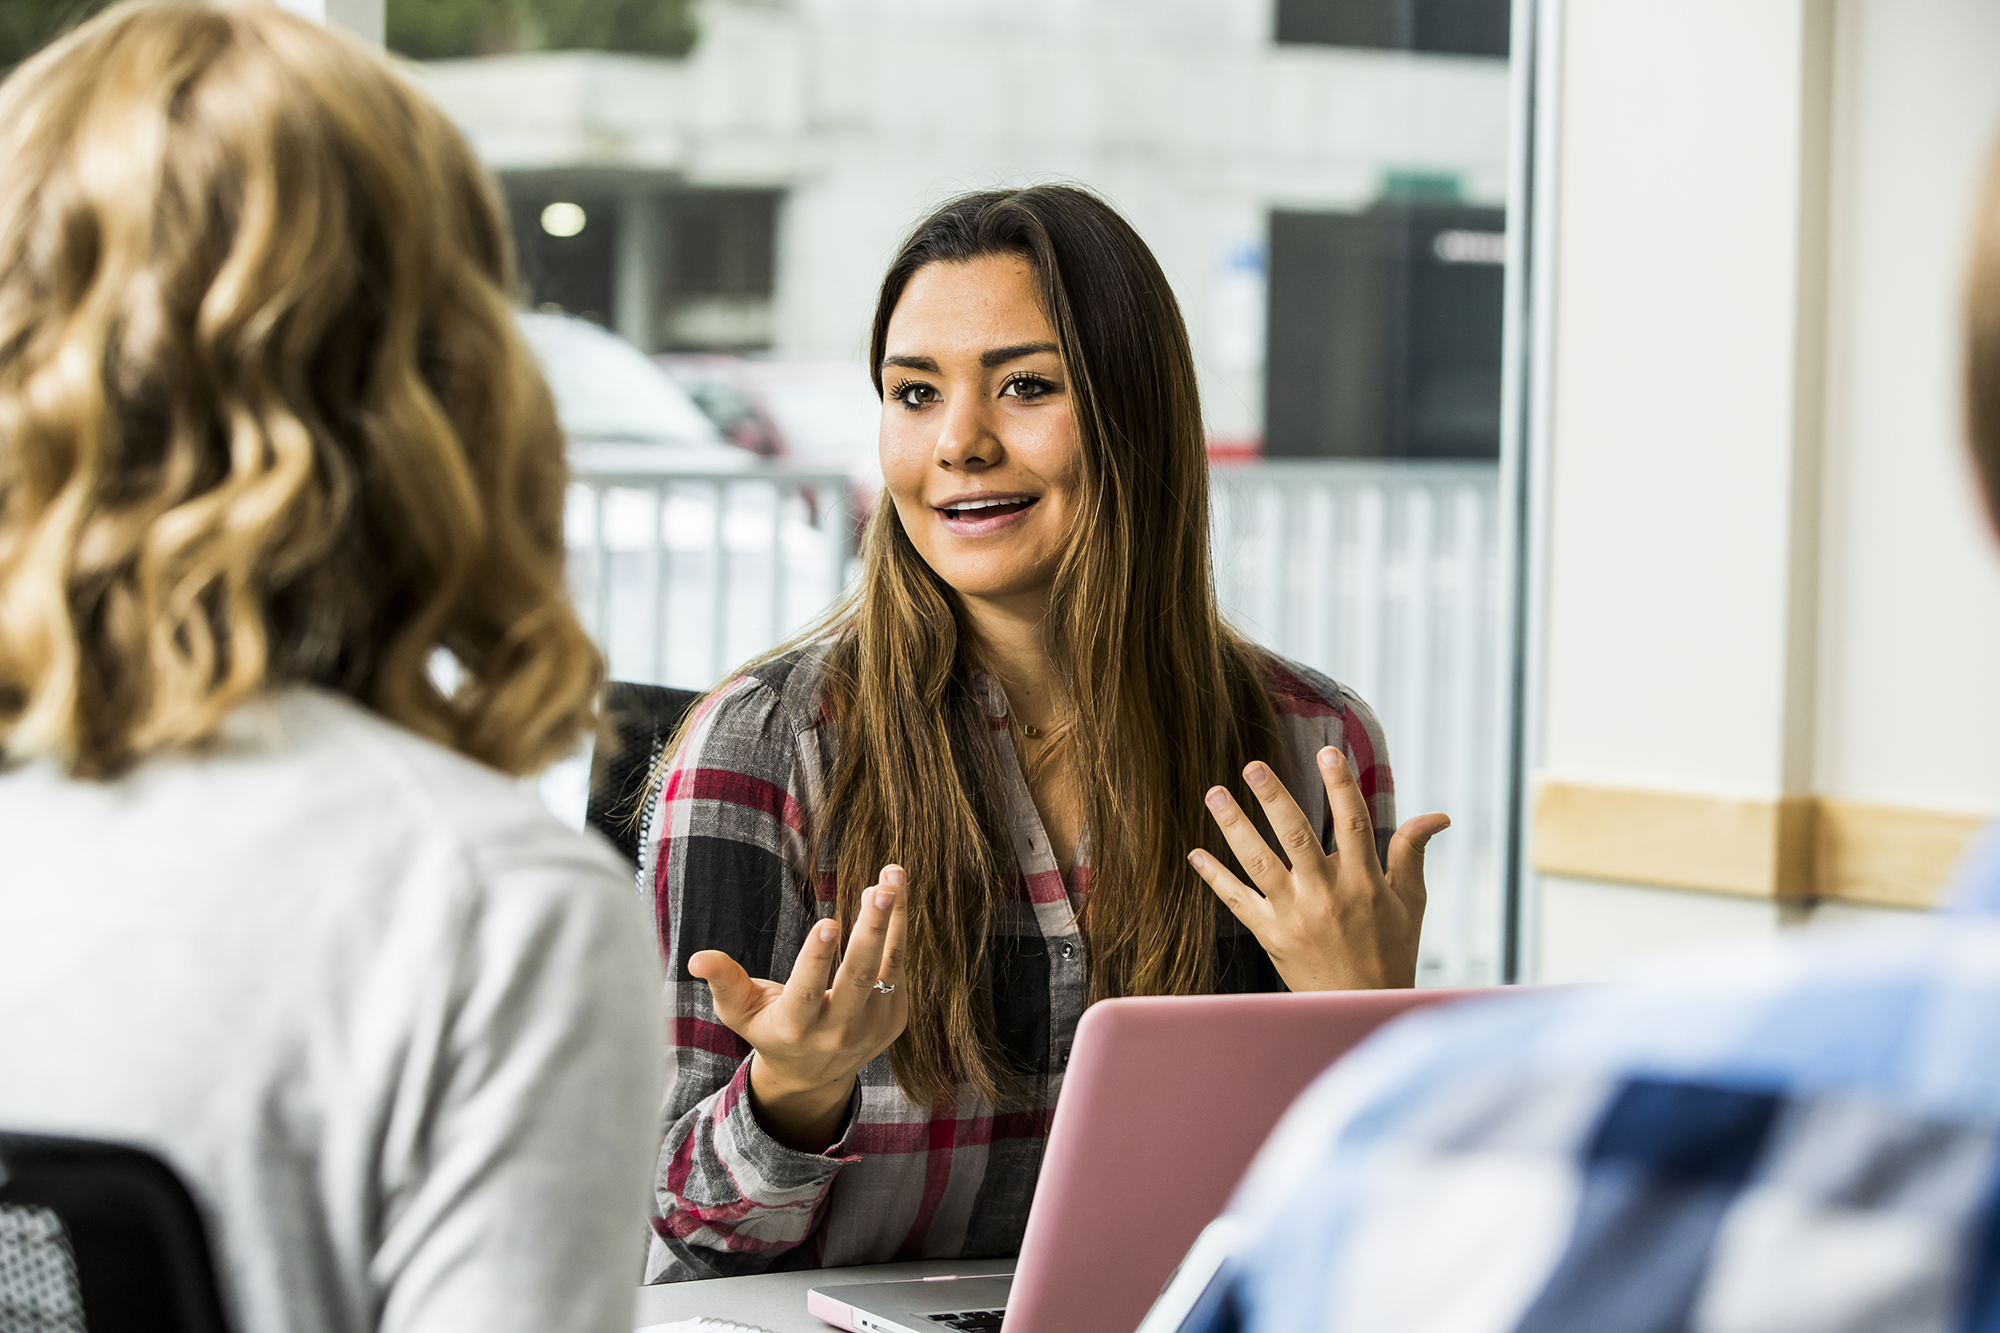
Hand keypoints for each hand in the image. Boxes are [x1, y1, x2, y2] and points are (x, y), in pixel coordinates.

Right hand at [687, 865, 908, 1151]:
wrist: (815, 1075)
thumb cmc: (770, 1029)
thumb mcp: (741, 1012)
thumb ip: (724, 983)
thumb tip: (697, 959)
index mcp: (796, 1028)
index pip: (807, 991)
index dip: (818, 958)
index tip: (829, 921)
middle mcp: (838, 1031)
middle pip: (859, 978)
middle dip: (871, 931)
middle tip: (880, 890)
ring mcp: (872, 1026)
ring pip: (888, 967)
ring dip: (892, 919)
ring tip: (892, 876)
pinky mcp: (894, 1017)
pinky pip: (899, 965)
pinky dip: (899, 927)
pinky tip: (895, 891)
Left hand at [1187, 748, 1448, 990]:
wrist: (1361, 1007)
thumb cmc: (1390, 952)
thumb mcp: (1410, 902)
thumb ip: (1412, 853)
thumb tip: (1437, 815)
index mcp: (1364, 883)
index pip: (1354, 825)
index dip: (1341, 786)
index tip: (1328, 752)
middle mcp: (1327, 896)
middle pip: (1298, 839)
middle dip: (1275, 800)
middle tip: (1253, 766)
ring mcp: (1295, 916)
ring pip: (1260, 864)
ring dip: (1235, 828)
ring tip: (1215, 793)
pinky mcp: (1271, 935)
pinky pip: (1238, 902)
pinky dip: (1215, 878)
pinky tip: (1195, 854)